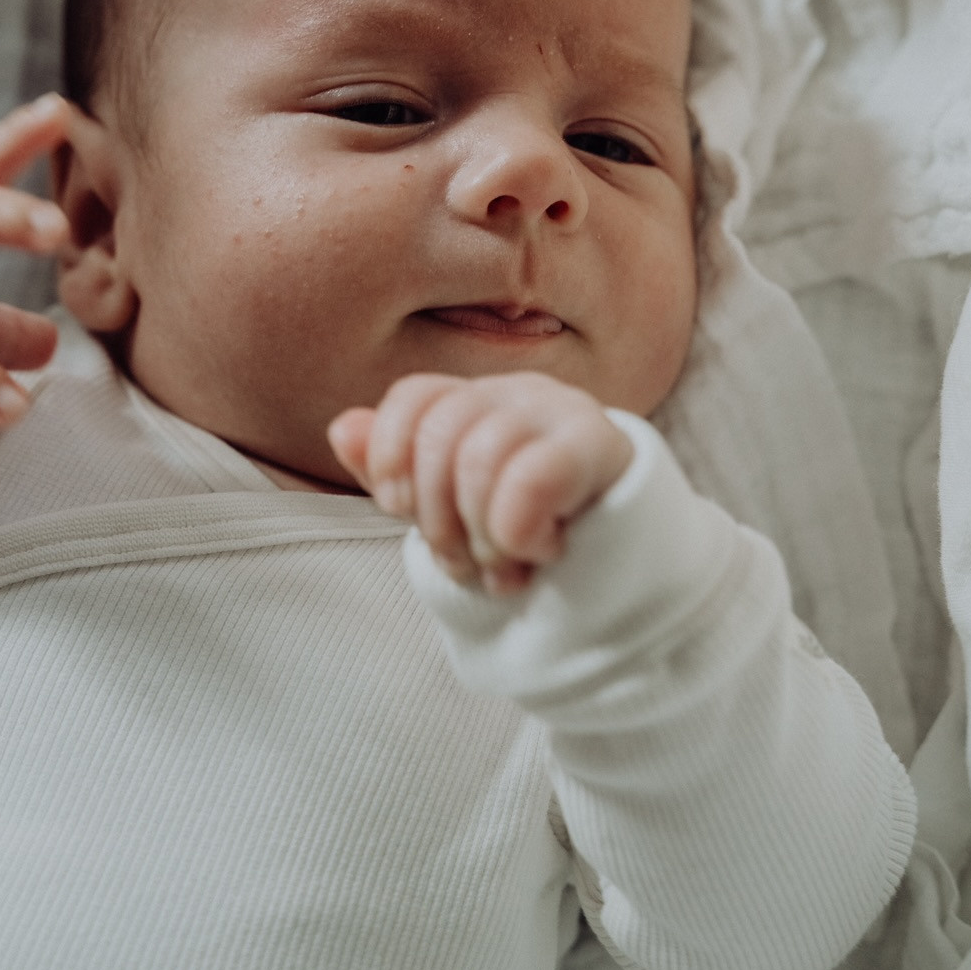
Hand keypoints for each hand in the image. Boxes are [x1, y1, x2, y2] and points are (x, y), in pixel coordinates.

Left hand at [328, 373, 633, 593]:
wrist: (628, 575)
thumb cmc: (530, 538)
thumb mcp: (451, 510)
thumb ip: (397, 472)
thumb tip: (342, 431)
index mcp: (480, 401)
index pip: (414, 397)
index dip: (390, 453)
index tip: (397, 510)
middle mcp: (522, 393)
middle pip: (443, 432)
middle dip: (438, 516)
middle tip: (463, 565)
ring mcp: (566, 414)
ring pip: (482, 454)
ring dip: (480, 535)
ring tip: (502, 572)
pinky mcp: (604, 449)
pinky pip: (533, 473)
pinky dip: (515, 528)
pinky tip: (537, 553)